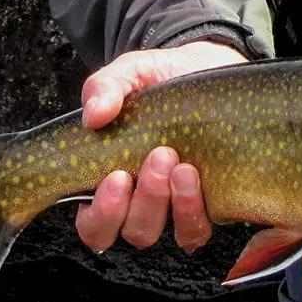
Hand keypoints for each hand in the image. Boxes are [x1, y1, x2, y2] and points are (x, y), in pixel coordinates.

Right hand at [73, 41, 246, 255]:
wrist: (207, 68)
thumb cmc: (160, 78)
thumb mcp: (131, 72)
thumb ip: (106, 87)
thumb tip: (93, 115)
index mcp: (110, 180)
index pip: (94, 223)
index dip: (101, 213)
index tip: (116, 176)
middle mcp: (139, 201)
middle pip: (131, 231)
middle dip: (143, 201)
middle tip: (159, 156)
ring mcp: (173, 207)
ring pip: (165, 234)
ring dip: (171, 206)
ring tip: (182, 166)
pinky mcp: (205, 204)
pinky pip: (196, 230)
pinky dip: (195, 211)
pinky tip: (198, 176)